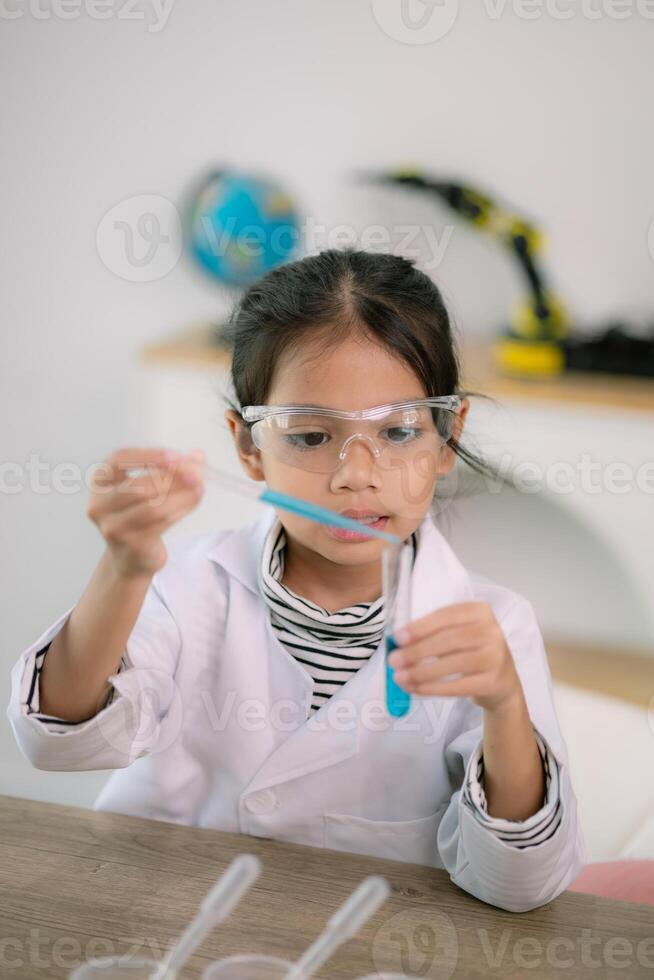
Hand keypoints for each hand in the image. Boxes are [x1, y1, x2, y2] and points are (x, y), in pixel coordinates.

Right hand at [87, 447, 205, 578]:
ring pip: (153, 507)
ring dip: (181, 496)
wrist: (131, 555)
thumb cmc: (139, 513)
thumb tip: (198, 456)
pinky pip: (162, 523)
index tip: (176, 457)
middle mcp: (100, 504)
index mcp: (100, 481)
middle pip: (139, 486)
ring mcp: (113, 527)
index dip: (148, 456)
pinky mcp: (131, 544)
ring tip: (199, 489)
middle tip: (196, 476)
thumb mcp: (150, 486)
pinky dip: (182, 510)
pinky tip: (193, 502)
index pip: (119, 460)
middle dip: (172, 479)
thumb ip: (172, 469)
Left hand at [387, 602, 522, 711]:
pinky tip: (416, 689)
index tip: (398, 637)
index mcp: (480, 611)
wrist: (502, 683)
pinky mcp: (493, 682)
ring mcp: (496, 657)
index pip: (447, 616)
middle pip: (449, 640)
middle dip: (417, 651)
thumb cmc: (470, 652)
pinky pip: (458, 686)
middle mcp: (492, 631)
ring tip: (400, 678)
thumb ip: (431, 634)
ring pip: (453, 664)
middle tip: (394, 661)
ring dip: (422, 672)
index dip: (421, 627)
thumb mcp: (457, 635)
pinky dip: (434, 689)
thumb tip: (398, 643)